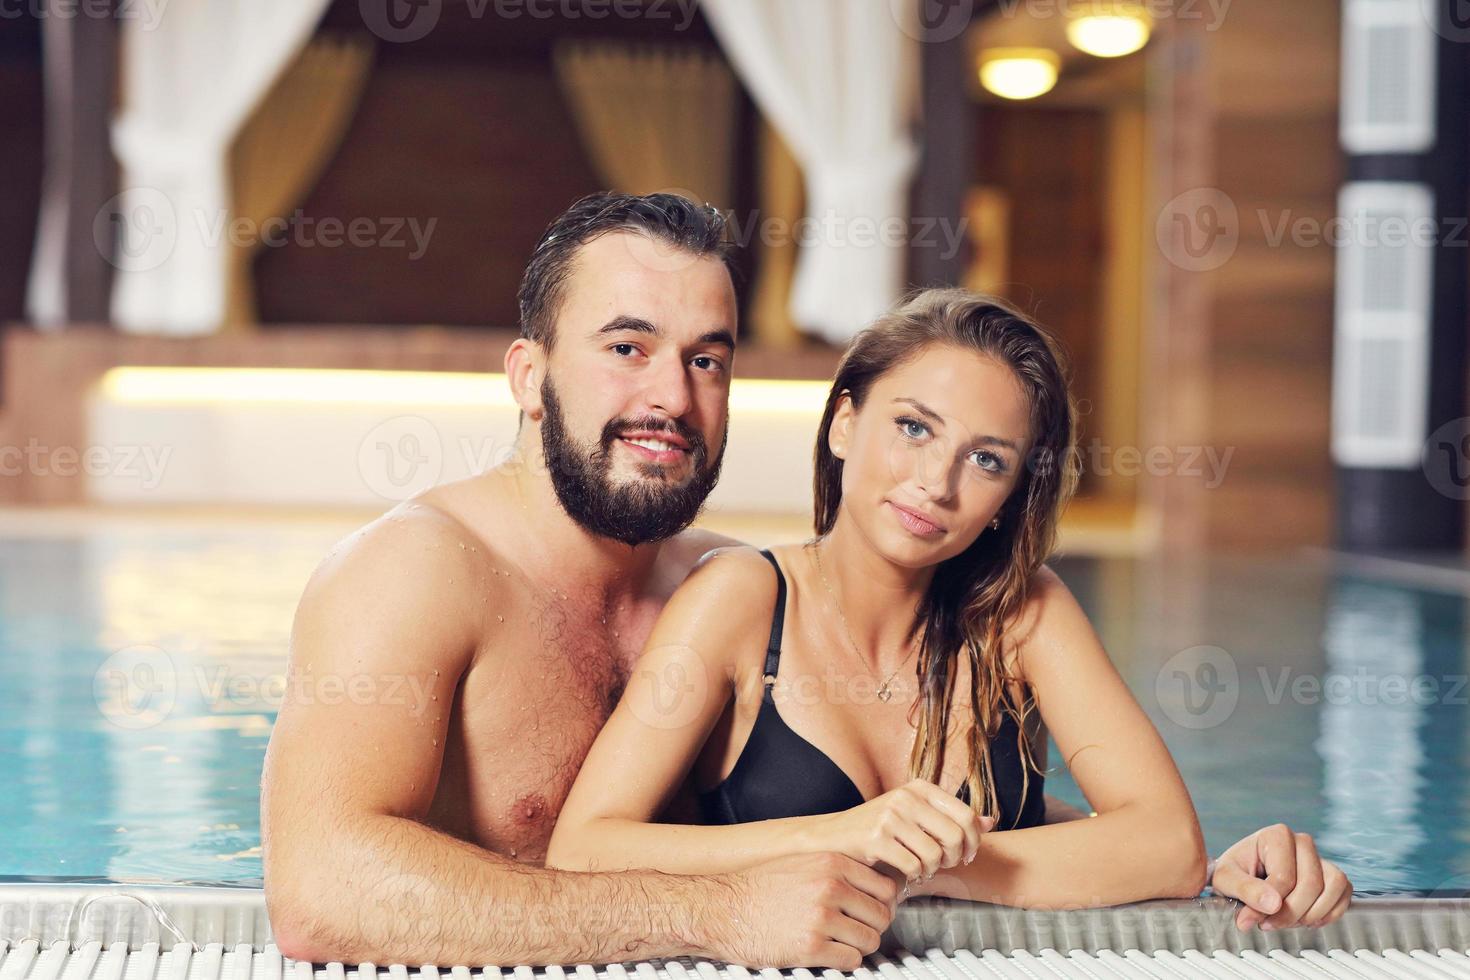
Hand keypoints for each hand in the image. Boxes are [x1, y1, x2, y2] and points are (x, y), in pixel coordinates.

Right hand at [713, 852, 899, 969]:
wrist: (720, 908)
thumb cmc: (756, 888)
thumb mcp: (800, 863)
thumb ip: (835, 871)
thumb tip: (870, 887)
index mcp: (831, 863)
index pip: (885, 887)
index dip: (882, 904)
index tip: (873, 912)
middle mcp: (830, 887)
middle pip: (882, 915)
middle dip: (873, 927)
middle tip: (857, 931)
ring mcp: (821, 917)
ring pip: (870, 940)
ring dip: (859, 946)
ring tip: (841, 944)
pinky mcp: (810, 946)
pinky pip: (851, 961)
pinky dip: (844, 962)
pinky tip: (828, 955)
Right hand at [817, 778, 994, 883]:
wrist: (833, 837)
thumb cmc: (878, 829)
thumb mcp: (916, 816)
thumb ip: (952, 818)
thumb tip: (990, 821)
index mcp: (920, 787)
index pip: (966, 815)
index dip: (973, 841)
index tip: (965, 855)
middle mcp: (906, 796)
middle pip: (955, 836)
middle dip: (954, 859)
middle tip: (943, 866)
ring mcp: (890, 816)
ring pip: (935, 854)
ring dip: (932, 870)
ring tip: (921, 869)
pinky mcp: (876, 838)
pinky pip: (914, 866)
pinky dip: (914, 876)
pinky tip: (907, 873)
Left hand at [1210, 824, 1352, 931]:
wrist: (1242, 874)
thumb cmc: (1234, 873)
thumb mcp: (1226, 879)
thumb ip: (1245, 890)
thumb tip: (1272, 904)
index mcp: (1276, 835)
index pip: (1284, 878)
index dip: (1270, 905)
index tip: (1251, 919)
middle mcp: (1302, 842)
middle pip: (1310, 885)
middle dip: (1291, 913)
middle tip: (1269, 923)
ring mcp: (1320, 858)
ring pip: (1332, 888)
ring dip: (1313, 913)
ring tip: (1288, 921)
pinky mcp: (1331, 875)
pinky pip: (1344, 894)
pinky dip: (1329, 913)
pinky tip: (1306, 919)